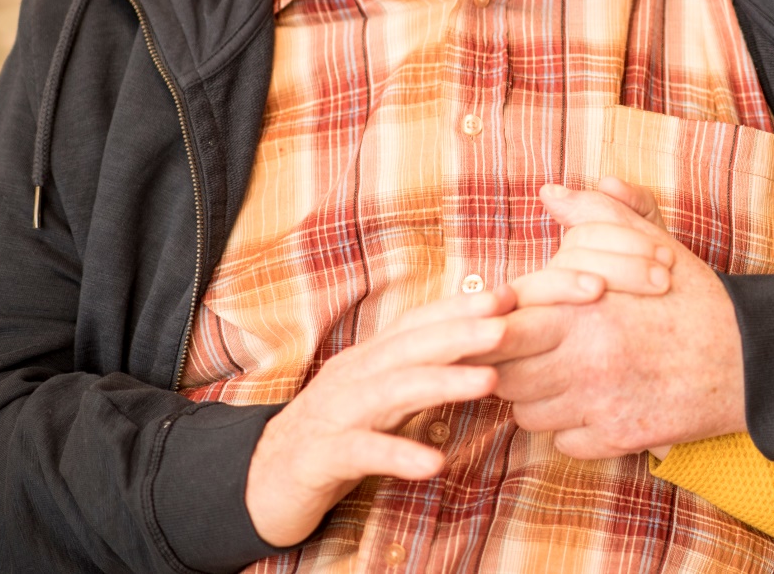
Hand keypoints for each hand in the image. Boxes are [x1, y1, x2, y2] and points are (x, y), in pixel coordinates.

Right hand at [244, 285, 520, 547]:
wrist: (262, 479)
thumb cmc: (340, 431)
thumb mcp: (384, 395)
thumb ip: (424, 371)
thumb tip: (486, 348)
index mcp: (372, 358)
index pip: (419, 322)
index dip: (462, 306)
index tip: (511, 295)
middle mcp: (354, 376)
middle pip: (409, 345)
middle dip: (460, 331)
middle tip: (507, 325)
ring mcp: (335, 414)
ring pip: (391, 390)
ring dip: (442, 382)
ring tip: (490, 382)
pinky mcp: (320, 458)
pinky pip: (362, 452)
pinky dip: (398, 454)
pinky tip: (434, 462)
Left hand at [486, 179, 747, 458]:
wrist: (749, 357)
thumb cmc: (694, 298)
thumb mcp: (651, 244)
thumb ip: (596, 215)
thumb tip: (550, 192)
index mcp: (585, 309)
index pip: (503, 328)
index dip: (491, 328)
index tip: (497, 323)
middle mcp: (585, 361)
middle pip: (505, 376)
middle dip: (509, 364)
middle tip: (528, 351)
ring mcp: (600, 406)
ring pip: (527, 414)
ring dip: (535, 397)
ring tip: (560, 376)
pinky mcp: (617, 439)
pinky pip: (562, 442)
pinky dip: (569, 428)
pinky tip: (591, 405)